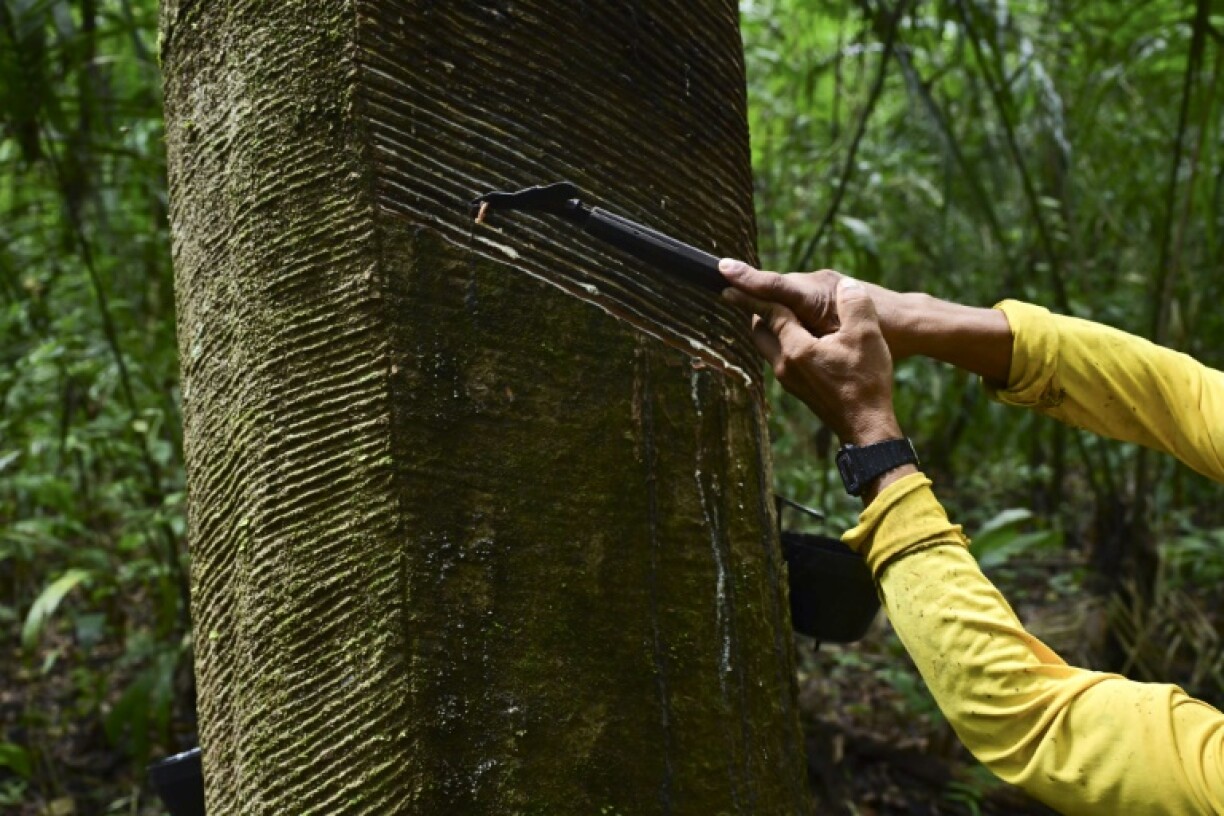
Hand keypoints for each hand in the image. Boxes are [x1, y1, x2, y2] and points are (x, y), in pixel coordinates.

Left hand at [721, 269, 901, 446]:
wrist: (866, 426)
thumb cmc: (865, 381)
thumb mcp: (867, 335)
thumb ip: (854, 303)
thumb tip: (846, 285)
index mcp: (796, 349)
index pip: (770, 314)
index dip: (754, 295)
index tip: (732, 284)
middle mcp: (784, 365)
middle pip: (759, 332)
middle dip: (759, 312)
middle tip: (760, 295)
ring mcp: (789, 380)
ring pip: (768, 348)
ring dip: (771, 329)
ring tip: (783, 314)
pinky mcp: (797, 390)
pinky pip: (780, 359)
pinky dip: (783, 343)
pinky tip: (802, 339)